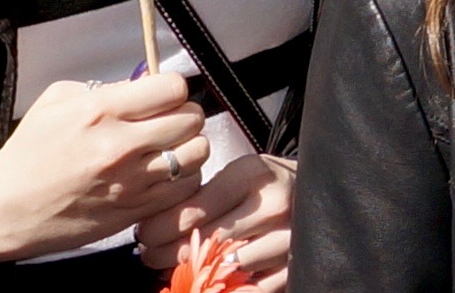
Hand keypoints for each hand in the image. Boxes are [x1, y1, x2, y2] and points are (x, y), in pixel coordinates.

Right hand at [0, 74, 207, 269]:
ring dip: (189, 148)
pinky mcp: (131, 213)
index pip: (172, 88)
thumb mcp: (59, 100)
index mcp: (102, 111)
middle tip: (168, 121)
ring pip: (195, 156)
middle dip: (184, 115)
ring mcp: (129, 183)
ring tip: (170, 149)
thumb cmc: (29, 151)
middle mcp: (121, 146)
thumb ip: (106, 88)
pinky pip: (182, 190)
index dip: (172, 89)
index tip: (161, 96)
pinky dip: (181, 180)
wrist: (5, 210)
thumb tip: (143, 85)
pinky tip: (163, 177)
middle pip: (191, 119)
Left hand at [137, 152, 294, 289]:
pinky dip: (226, 288)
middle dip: (166, 254)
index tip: (143, 234)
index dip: (160, 228)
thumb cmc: (262, 184)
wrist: (311, 188)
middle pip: (205, 242)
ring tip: (175, 269)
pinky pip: (251, 289)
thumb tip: (152, 226)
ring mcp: (287, 237)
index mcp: (254, 174)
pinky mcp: (293, 266)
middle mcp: (273, 204)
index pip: (193, 210)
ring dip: (194, 275)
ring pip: (226, 269)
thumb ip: (203, 197)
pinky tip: (209, 282)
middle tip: (149, 256)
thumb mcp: (235, 175)